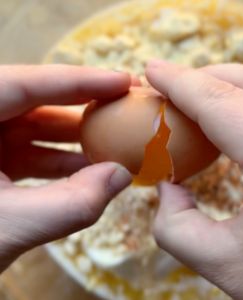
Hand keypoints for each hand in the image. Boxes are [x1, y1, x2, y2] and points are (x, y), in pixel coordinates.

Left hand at [0, 65, 131, 271]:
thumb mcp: (8, 228)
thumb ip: (72, 204)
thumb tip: (122, 176)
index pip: (25, 84)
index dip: (81, 80)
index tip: (124, 81)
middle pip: (35, 101)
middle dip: (84, 105)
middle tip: (126, 104)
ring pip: (35, 127)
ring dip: (77, 137)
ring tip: (116, 140)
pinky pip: (30, 150)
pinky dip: (61, 160)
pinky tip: (91, 169)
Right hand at [146, 60, 242, 299]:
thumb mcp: (229, 266)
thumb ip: (176, 228)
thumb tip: (166, 188)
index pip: (221, 103)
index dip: (180, 82)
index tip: (153, 70)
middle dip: (205, 79)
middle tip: (172, 89)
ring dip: (232, 85)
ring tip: (199, 100)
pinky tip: (237, 116)